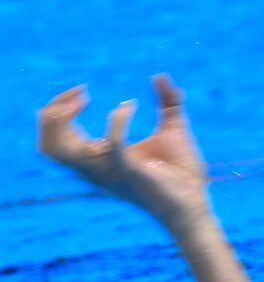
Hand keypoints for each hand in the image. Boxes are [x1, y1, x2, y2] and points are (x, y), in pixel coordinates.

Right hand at [37, 75, 210, 233]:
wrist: (198, 205)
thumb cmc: (183, 174)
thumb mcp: (172, 128)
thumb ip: (166, 101)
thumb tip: (161, 76)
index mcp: (100, 162)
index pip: (54, 141)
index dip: (56, 110)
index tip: (81, 93)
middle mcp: (98, 170)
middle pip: (47, 146)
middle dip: (52, 112)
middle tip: (80, 96)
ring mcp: (111, 172)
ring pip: (60, 150)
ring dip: (63, 116)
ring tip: (84, 99)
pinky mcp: (130, 172)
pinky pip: (112, 143)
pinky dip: (118, 119)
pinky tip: (131, 105)